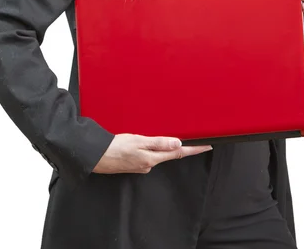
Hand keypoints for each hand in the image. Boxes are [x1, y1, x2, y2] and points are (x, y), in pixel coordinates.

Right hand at [92, 134, 212, 174]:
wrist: (95, 156)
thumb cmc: (115, 147)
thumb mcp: (138, 141)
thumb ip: (158, 142)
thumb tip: (178, 144)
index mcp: (152, 159)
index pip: (178, 153)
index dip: (194, 150)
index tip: (208, 146)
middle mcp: (149, 164)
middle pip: (170, 154)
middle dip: (181, 148)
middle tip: (194, 138)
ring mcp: (141, 166)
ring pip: (158, 155)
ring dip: (166, 147)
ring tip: (174, 138)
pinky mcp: (134, 164)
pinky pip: (149, 156)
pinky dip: (153, 149)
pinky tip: (150, 143)